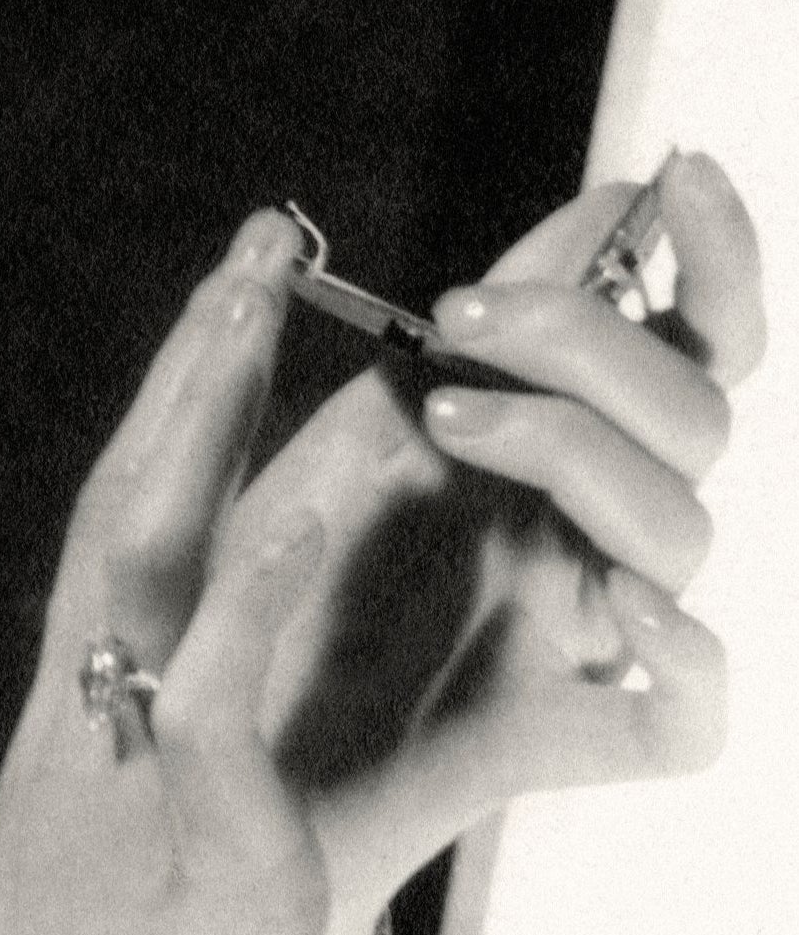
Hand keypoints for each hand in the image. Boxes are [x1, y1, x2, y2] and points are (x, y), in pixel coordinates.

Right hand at [0, 218, 341, 934]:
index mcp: (48, 782)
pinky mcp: (223, 876)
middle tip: (261, 238)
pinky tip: (384, 503)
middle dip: (193, 373)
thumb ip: (184, 878)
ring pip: (178, 578)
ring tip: (318, 311)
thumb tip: (261, 849)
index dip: (160, 434)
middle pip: (119, 524)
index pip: (97, 569)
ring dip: (252, 434)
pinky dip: (338, 601)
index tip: (221, 322)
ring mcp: (136, 809)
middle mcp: (74, 766)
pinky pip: (296, 717)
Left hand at [259, 151, 755, 904]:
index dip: (719, 252)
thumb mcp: (350, 438)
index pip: (701, 339)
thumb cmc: (274, 592)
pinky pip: (690, 719)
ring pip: (687, 530)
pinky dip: (685, 658)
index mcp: (574, 445)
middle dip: (587, 339)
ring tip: (451, 422)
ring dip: (581, 448)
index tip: (671, 168)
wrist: (215, 765)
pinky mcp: (572, 741)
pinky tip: (616, 607)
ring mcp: (594, 635)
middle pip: (697, 413)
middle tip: (454, 318)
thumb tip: (590, 205)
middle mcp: (601, 532)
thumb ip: (470, 336)